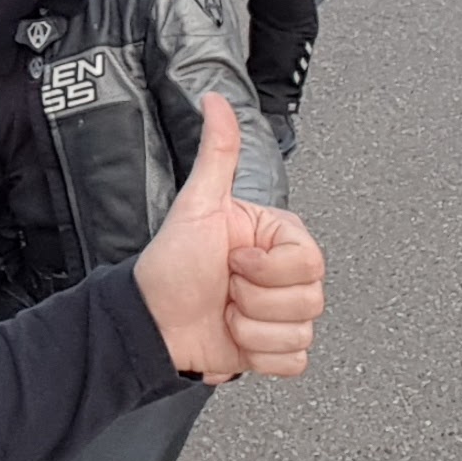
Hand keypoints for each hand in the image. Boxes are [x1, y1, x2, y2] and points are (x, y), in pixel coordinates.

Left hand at [133, 95, 324, 379]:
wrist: (151, 322)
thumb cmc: (171, 264)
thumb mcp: (196, 205)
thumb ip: (217, 153)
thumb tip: (216, 100)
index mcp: (277, 238)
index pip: (308, 261)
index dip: (265, 269)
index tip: (232, 261)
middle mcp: (286, 274)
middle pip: (310, 300)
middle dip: (255, 300)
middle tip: (226, 288)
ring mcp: (283, 312)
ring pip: (302, 332)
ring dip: (253, 331)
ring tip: (226, 312)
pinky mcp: (277, 347)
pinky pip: (295, 360)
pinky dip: (261, 356)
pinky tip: (236, 338)